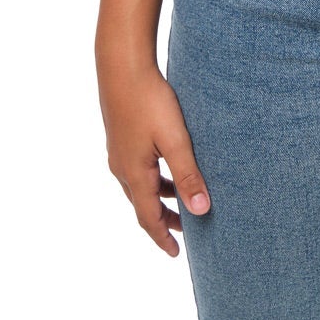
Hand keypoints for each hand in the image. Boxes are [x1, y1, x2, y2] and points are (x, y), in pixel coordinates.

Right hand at [98, 58, 211, 257]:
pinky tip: (165, 165)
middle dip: (163, 220)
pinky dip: (153, 178)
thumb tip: (201, 211)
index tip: (175, 254)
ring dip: (159, 197)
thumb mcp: (175, 140)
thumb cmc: (150, 100)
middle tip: (184, 232)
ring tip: (180, 201)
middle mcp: (121, 167)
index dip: (162, 237)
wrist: (122, 66)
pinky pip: (137, 169)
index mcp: (134, 174)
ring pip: (140, 185)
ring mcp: (118, 151)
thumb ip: (188, 175)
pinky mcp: (121, 136)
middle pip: (143, 204)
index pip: (148, 218)